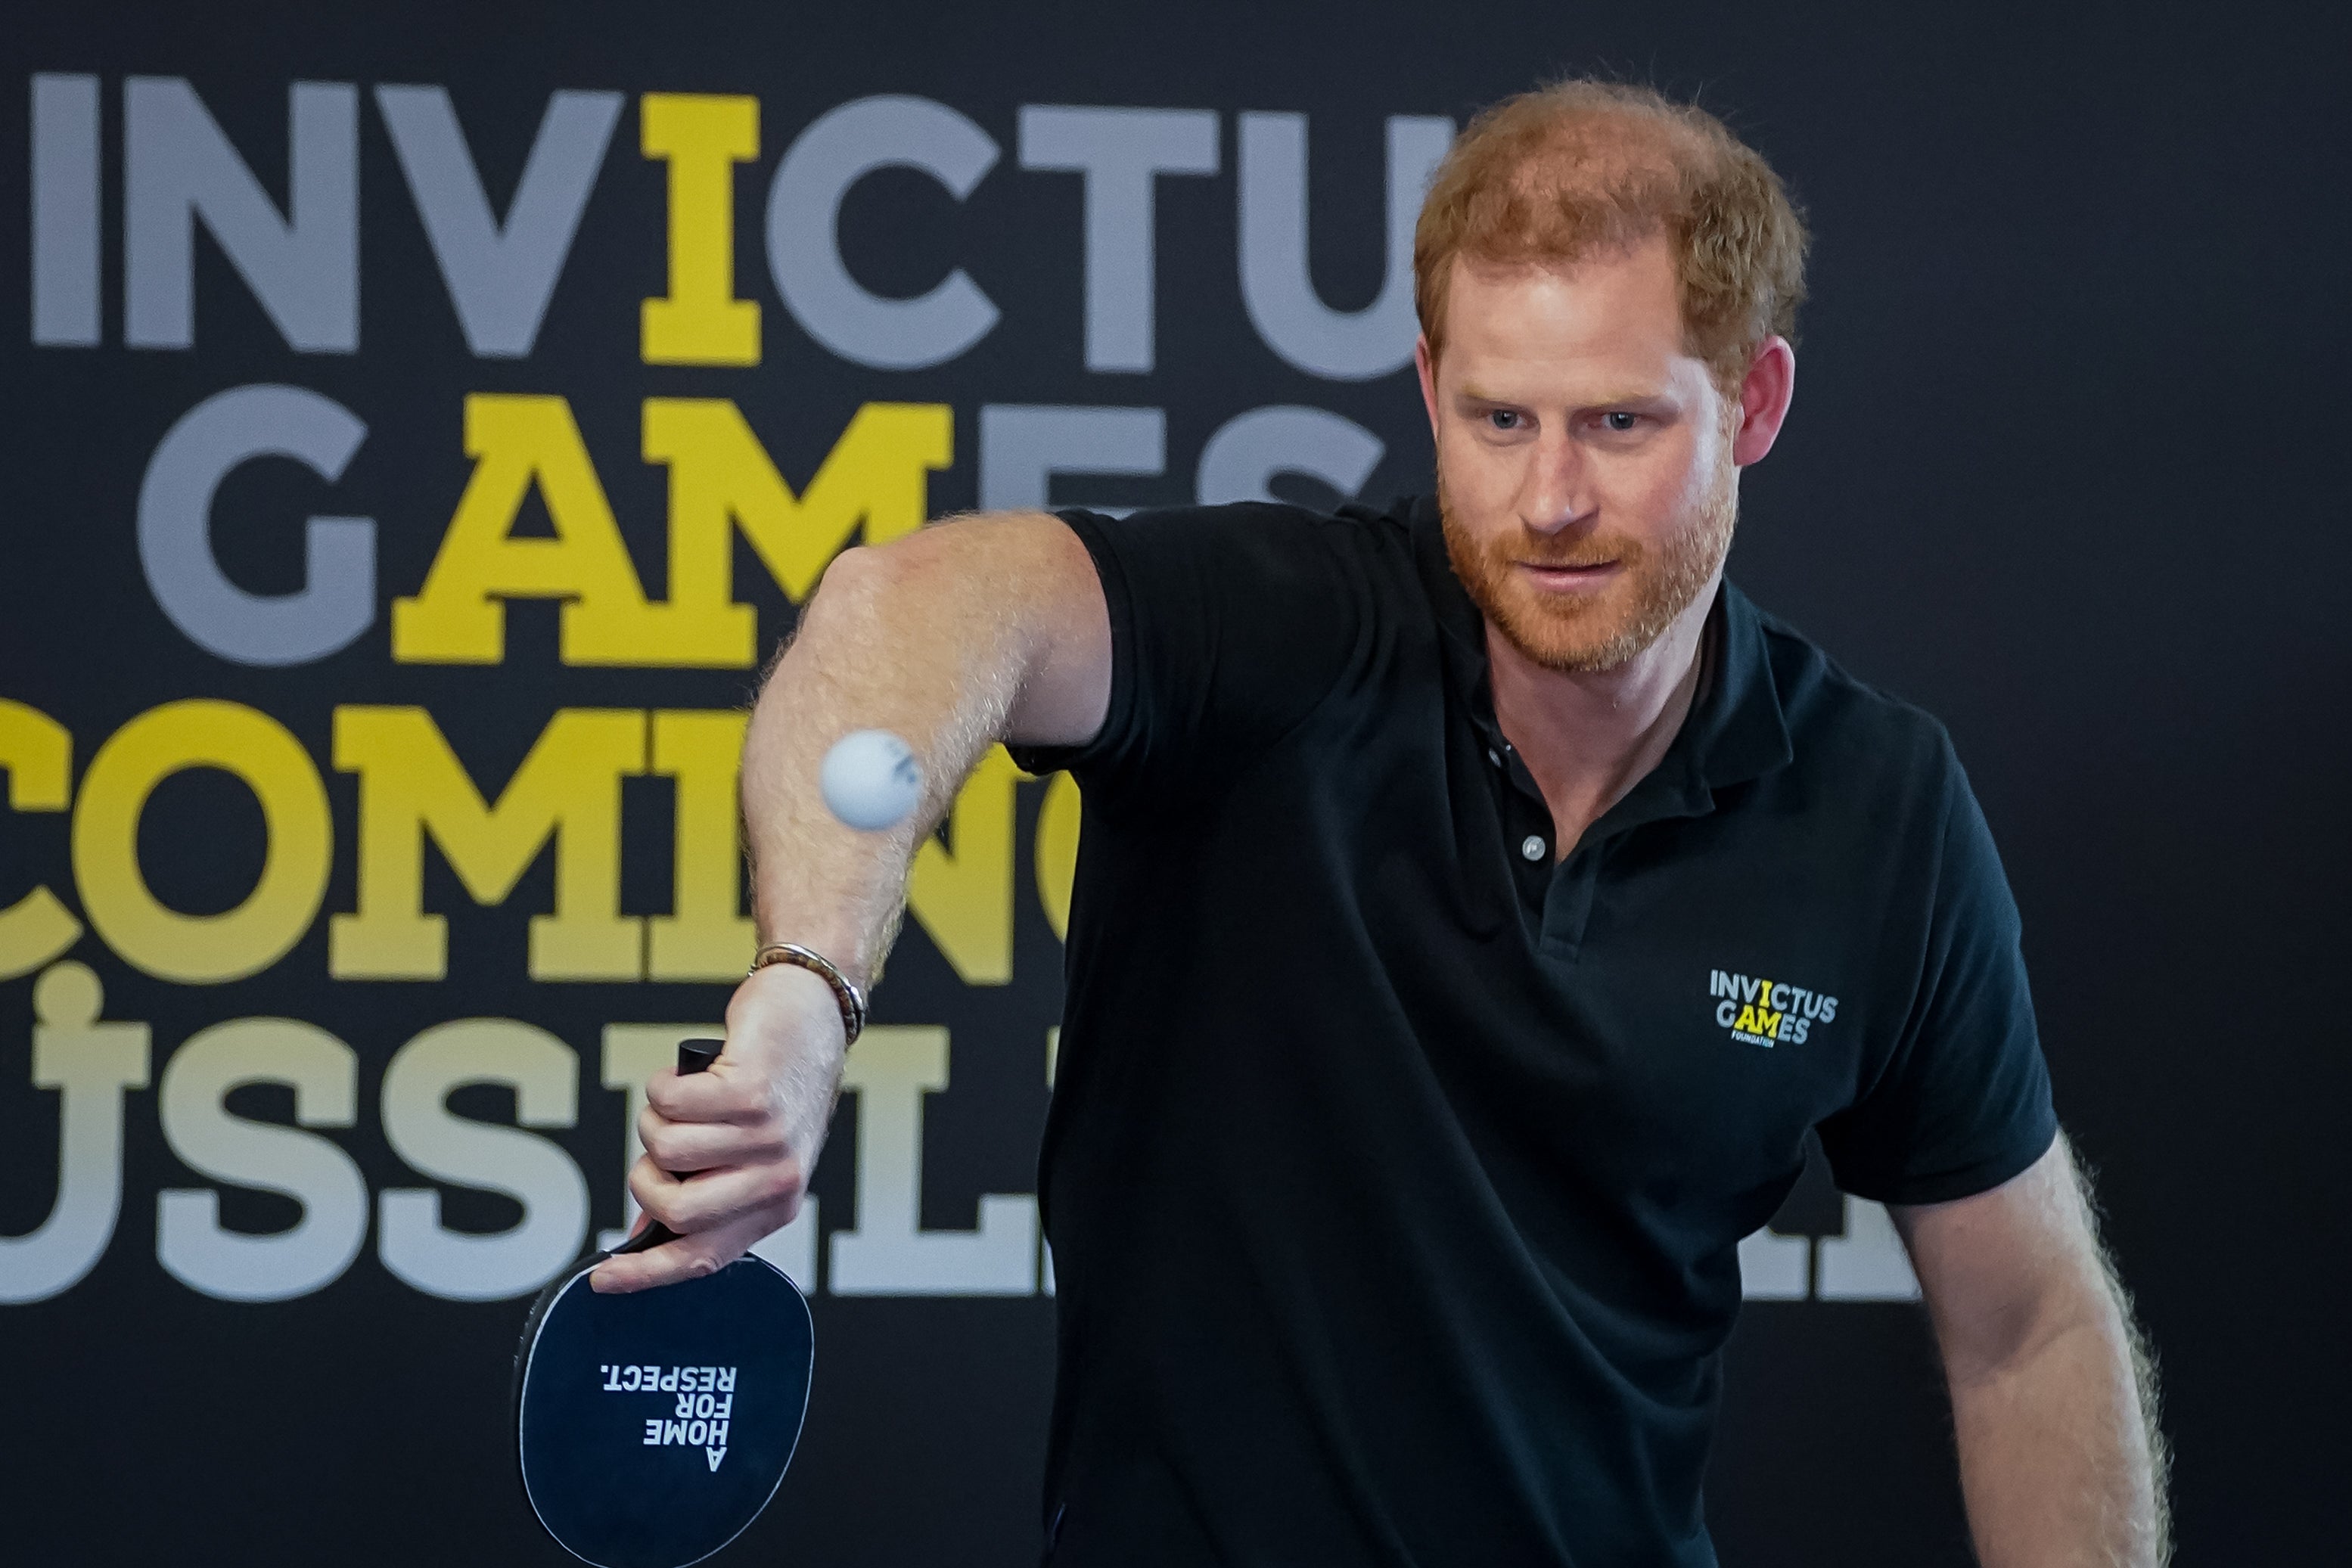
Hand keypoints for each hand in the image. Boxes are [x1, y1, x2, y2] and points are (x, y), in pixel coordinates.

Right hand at [590, 960, 847, 1291]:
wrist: (812, 1016)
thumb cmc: (778, 1083)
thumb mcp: (752, 1152)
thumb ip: (706, 1194)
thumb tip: (647, 1232)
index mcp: (776, 1203)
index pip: (702, 1256)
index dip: (647, 1272)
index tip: (604, 1279)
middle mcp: (778, 1177)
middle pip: (674, 1209)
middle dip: (646, 1176)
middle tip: (663, 1146)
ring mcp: (767, 1136)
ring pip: (664, 1149)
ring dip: (658, 1119)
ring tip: (689, 1101)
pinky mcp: (750, 1092)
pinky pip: (668, 1102)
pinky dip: (664, 1084)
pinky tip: (692, 1075)